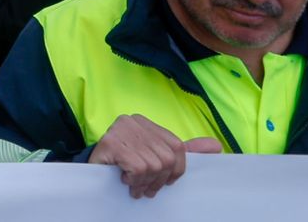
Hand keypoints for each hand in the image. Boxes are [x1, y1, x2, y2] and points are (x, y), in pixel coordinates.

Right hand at [89, 114, 220, 198]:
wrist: (91, 172)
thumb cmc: (125, 164)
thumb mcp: (156, 156)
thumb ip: (185, 150)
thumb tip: (216, 146)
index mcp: (146, 122)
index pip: (177, 147)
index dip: (174, 171)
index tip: (163, 181)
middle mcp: (133, 121)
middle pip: (166, 159)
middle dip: (157, 180)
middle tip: (145, 187)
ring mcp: (120, 129)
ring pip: (152, 165)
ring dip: (143, 182)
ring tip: (133, 184)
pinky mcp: (110, 142)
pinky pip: (138, 168)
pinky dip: (133, 179)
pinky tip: (124, 179)